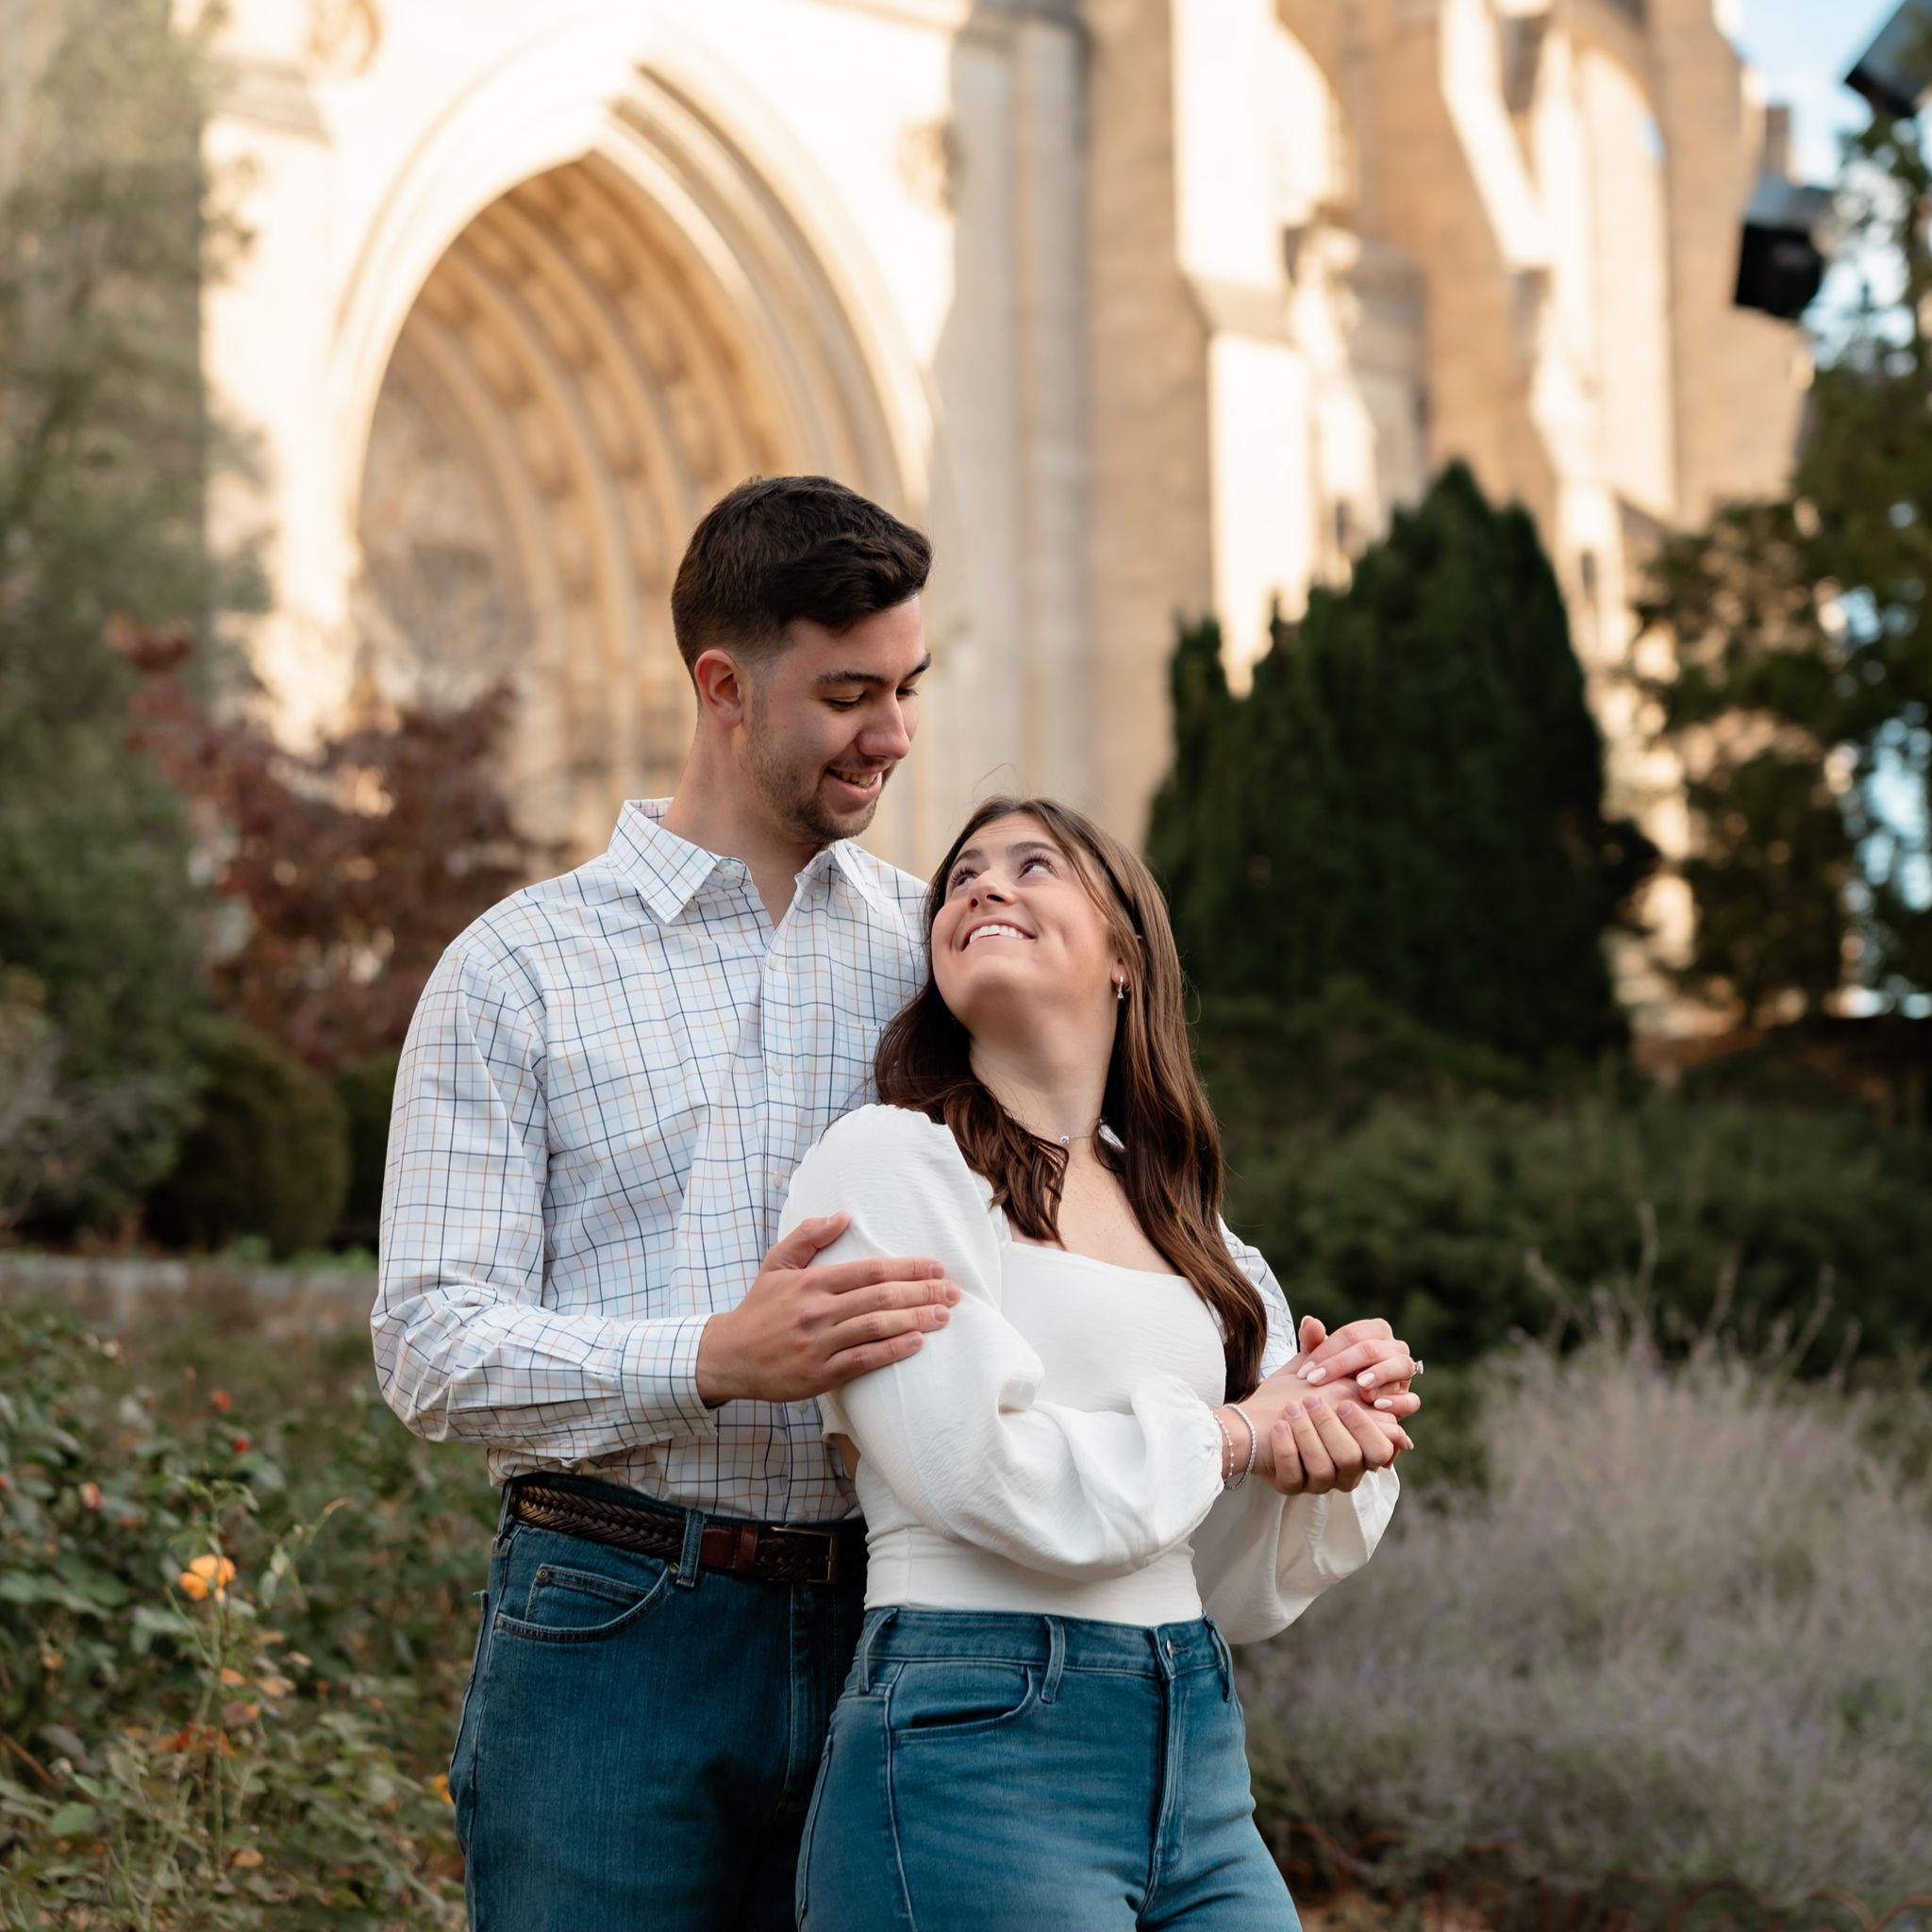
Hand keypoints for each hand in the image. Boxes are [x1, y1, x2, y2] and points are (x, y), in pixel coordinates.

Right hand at [695, 1216, 961, 1406]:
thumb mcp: (776, 1264)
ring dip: (915, 1320)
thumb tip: (844, 1216)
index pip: (870, 1270)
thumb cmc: (758, 1309)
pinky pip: (864, 1360)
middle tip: (953, 1292)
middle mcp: (817, 1311)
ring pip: (876, 1328)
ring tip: (943, 1315)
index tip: (936, 1267)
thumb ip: (808, 1236)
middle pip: (881, 1298)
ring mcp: (819, 1344)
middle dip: (922, 1292)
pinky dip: (892, 1350)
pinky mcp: (819, 1374)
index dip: (908, 1267)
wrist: (728, 1356)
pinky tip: (916, 1343)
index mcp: (811, 1282)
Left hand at [1264, 1386, 1406, 1494]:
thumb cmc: (1295, 1395)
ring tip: (1291, 1410)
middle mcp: (1344, 1470)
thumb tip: (1374, 1379)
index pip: (1380, 1449)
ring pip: (1323, 1469)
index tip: (1343, 1403)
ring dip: (1306, 1435)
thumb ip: (1351, 1379)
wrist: (1252, 1415)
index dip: (1366, 1428)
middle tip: (1310, 1400)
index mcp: (1360, 1447)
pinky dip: (1286, 1449)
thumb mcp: (1324, 1380)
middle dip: (1330, 1426)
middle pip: (1350, 1458)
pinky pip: (1293, 1477)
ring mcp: (1318, 1481)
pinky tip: (1279, 1427)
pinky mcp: (1290, 1486)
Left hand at [1293, 1314, 1419, 1419]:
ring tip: (1359, 1386)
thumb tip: (1309, 1321)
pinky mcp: (1409, 1399)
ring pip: (1400, 1366)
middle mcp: (1395, 1347)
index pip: (1351, 1334)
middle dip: (1341, 1364)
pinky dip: (1397, 1402)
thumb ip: (1313, 1342)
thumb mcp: (1322, 1361)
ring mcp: (1406, 1372)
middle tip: (1315, 1381)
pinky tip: (1377, 1405)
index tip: (1304, 1372)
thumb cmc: (1335, 1376)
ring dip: (1379, 1375)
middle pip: (1371, 1349)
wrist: (1350, 1407)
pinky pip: (1411, 1400)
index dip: (1326, 1351)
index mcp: (1375, 1331)